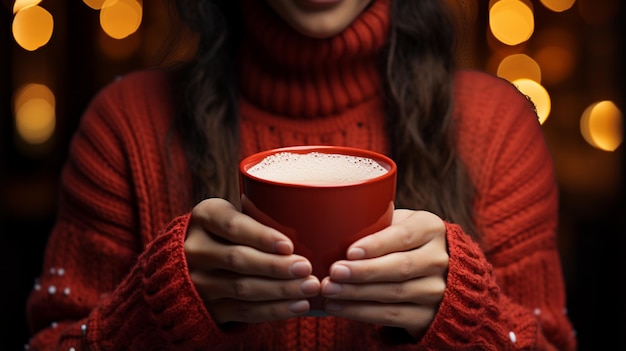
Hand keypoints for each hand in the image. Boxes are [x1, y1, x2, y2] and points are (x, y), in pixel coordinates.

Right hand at [184, 198, 320, 323]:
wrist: (192, 264)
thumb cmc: (230, 232)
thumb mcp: (234, 214)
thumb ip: (260, 215)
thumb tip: (312, 222)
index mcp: (205, 216)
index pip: (232, 225)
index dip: (261, 236)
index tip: (288, 245)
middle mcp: (196, 248)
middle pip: (239, 259)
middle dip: (276, 266)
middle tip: (306, 268)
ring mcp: (198, 281)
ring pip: (243, 288)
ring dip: (281, 290)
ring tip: (309, 287)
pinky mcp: (208, 307)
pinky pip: (244, 311)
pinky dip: (274, 310)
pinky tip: (297, 305)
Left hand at [320, 209, 447, 336]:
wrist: (436, 274)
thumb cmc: (403, 241)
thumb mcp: (398, 223)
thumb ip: (376, 223)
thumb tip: (334, 224)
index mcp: (430, 228)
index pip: (404, 236)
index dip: (377, 244)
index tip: (350, 251)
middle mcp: (438, 259)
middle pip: (400, 267)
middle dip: (363, 272)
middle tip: (334, 272)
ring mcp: (436, 290)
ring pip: (394, 293)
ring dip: (356, 294)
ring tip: (329, 290)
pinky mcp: (427, 315)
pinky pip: (391, 316)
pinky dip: (360, 312)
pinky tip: (337, 306)